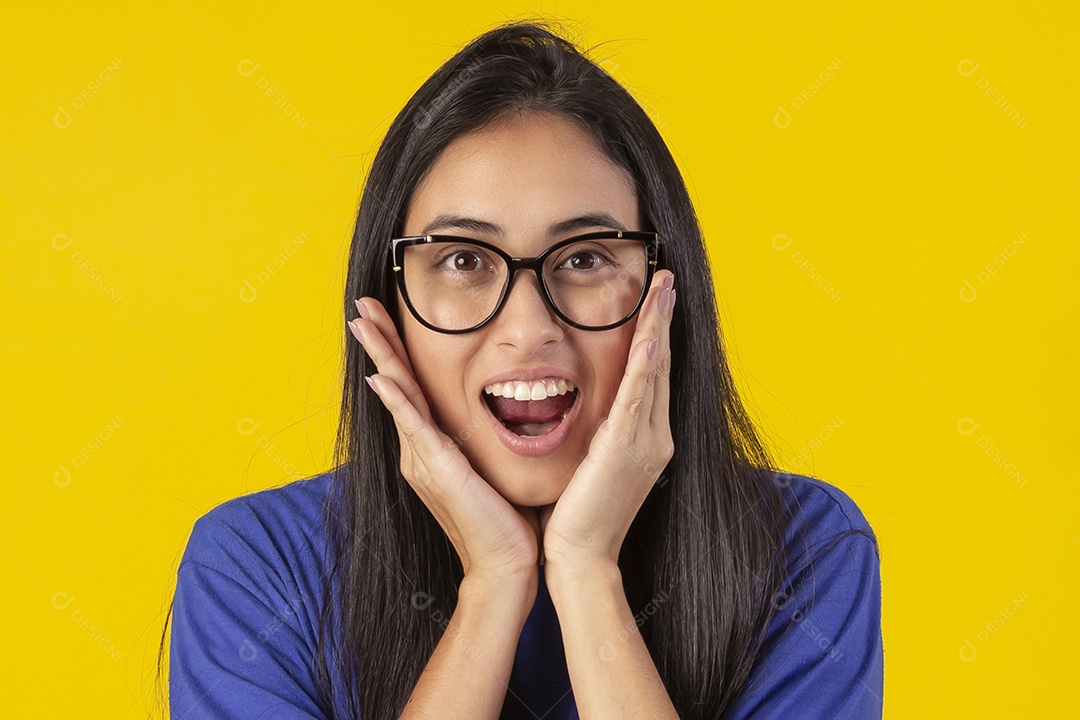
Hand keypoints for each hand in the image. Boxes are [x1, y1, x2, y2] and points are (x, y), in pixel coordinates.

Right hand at [348, 297, 541, 589]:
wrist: (506, 565)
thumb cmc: (505, 520)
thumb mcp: (490, 468)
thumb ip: (481, 441)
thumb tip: (498, 412)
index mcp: (431, 447)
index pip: (410, 387)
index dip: (395, 351)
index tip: (384, 316)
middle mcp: (419, 450)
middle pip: (394, 383)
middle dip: (379, 341)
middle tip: (361, 305)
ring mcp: (424, 460)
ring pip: (398, 396)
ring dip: (380, 356)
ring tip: (362, 323)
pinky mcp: (438, 471)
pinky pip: (413, 428)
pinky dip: (396, 401)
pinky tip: (381, 378)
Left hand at [539, 270, 675, 570]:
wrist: (581, 558)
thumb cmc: (579, 516)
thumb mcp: (593, 465)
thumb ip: (599, 435)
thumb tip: (588, 409)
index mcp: (647, 439)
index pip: (652, 375)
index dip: (656, 335)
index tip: (656, 301)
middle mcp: (655, 436)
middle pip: (661, 364)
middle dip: (663, 318)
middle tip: (665, 279)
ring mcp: (645, 442)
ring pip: (654, 370)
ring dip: (658, 325)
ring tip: (662, 288)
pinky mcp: (626, 448)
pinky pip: (638, 394)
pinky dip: (645, 361)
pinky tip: (649, 333)